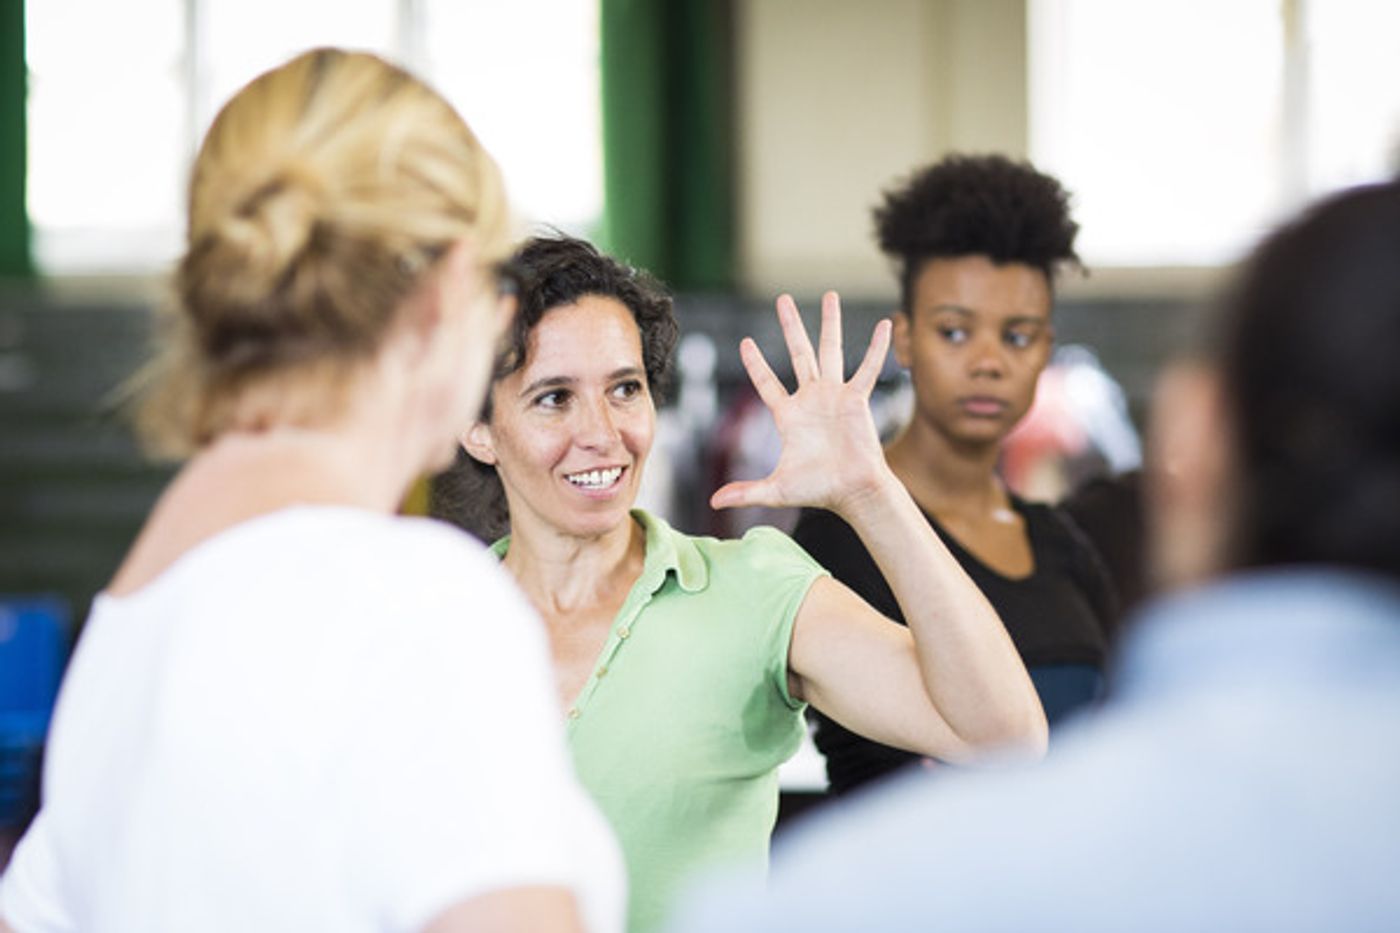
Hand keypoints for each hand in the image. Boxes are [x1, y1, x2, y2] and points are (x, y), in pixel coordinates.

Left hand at [710, 291, 894, 514]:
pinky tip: (886, 325)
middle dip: (790, 326)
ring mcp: (834, 395)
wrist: (852, 491)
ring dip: (830, 323)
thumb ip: (745, 492)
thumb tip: (713, 502)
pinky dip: (877, 349)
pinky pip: (868, 369)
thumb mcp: (776, 490)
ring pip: (830, 350)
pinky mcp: (857, 399)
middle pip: (797, 353)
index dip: (755, 364)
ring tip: (829, 296)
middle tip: (783, 299)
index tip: (745, 342)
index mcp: (788, 415)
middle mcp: (810, 399)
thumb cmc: (818, 490)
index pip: (766, 383)